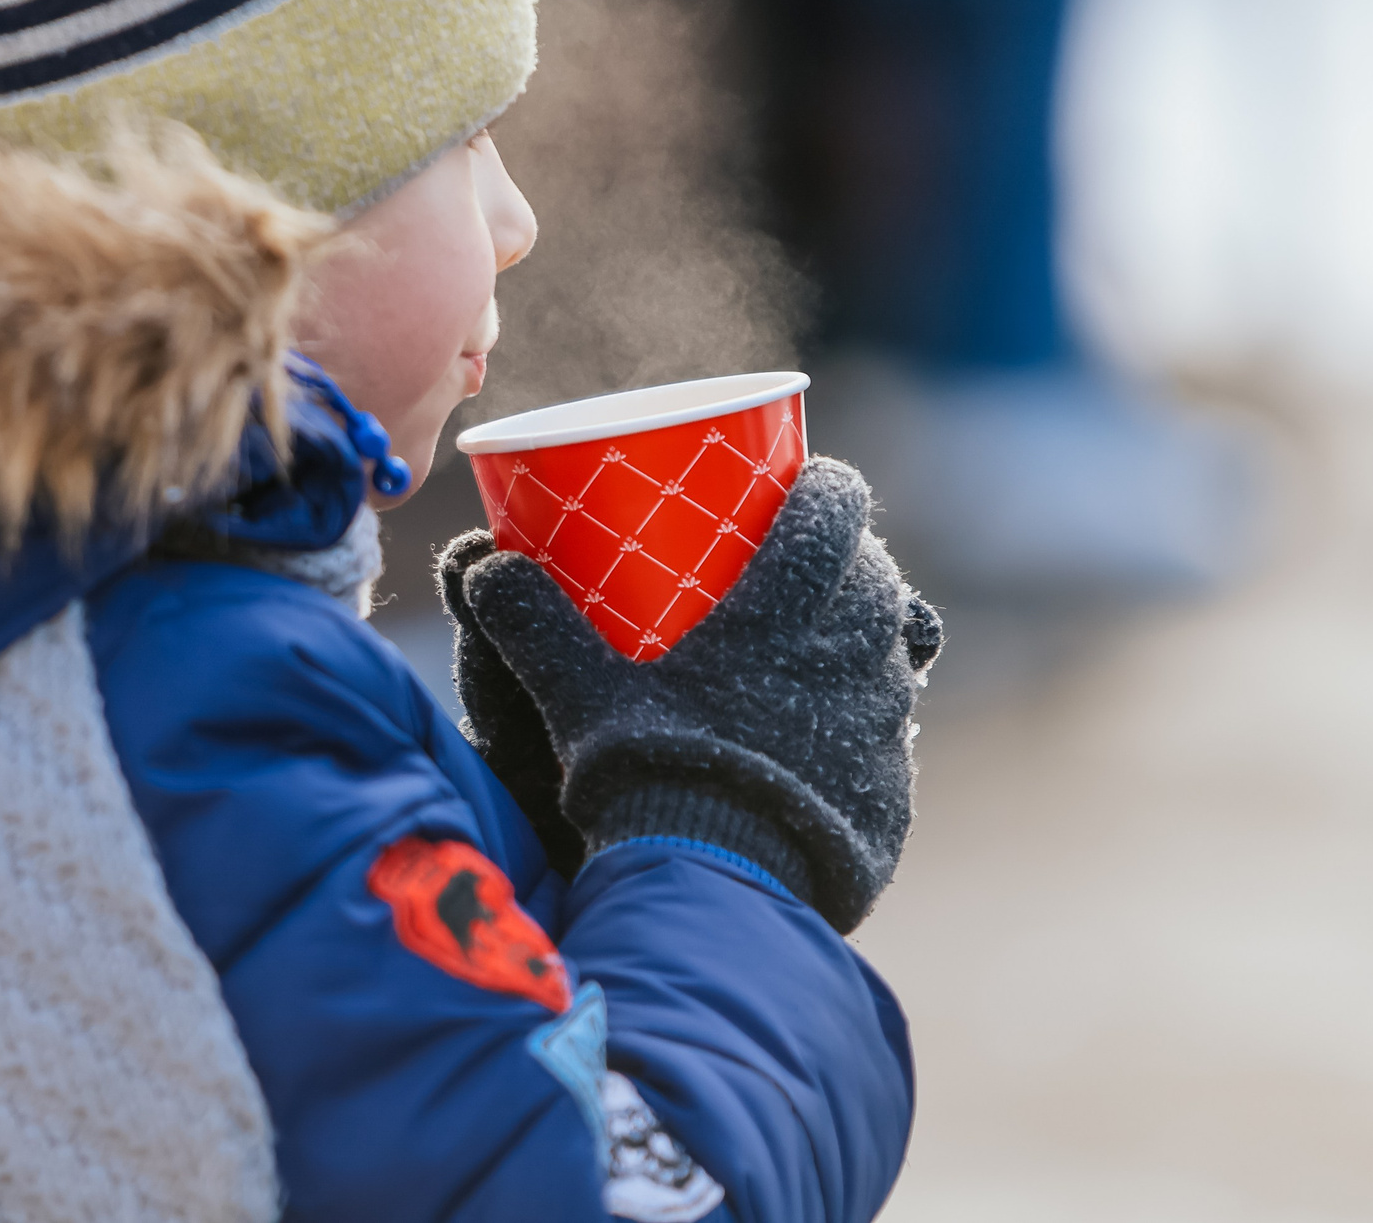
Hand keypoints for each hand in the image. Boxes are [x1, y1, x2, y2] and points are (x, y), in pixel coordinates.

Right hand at [451, 458, 940, 931]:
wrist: (718, 891)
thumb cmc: (651, 774)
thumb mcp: (580, 694)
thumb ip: (532, 625)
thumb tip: (481, 568)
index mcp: (792, 609)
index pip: (834, 511)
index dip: (824, 486)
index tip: (804, 481)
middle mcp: (855, 655)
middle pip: (872, 575)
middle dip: (847, 556)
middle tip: (801, 561)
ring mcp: (883, 724)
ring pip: (890, 649)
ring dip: (861, 634)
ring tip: (813, 644)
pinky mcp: (892, 788)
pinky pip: (889, 731)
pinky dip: (863, 718)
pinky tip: (825, 734)